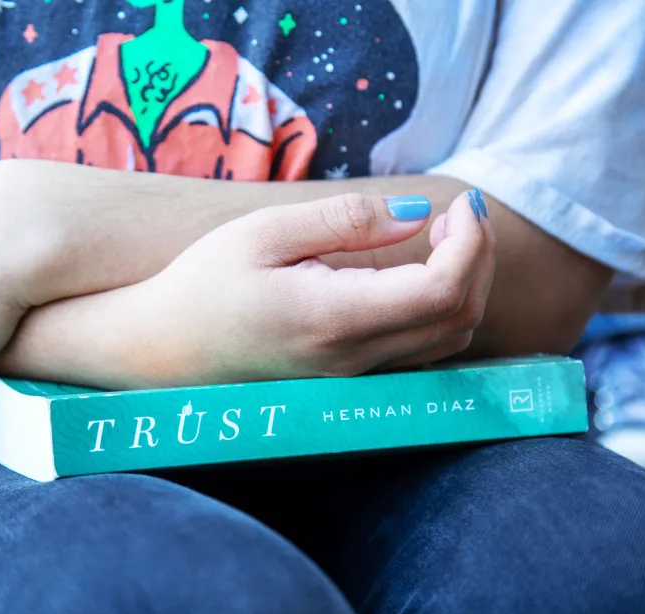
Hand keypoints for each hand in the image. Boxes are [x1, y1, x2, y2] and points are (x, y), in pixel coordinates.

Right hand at [132, 189, 494, 384]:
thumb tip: (417, 215)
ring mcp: (353, 377)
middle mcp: (354, 359)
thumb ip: (346, 221)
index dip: (472, 245)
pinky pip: (422, 352)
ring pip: (447, 341)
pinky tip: (422, 273)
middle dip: (479, 260)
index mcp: (334, 319)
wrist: (165, 349)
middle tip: (461, 214)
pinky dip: (443, 310)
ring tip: (447, 238)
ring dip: (466, 287)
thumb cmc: (205, 284)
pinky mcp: (348, 380)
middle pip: (459, 319)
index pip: (442, 292)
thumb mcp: (265, 233)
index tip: (462, 203)